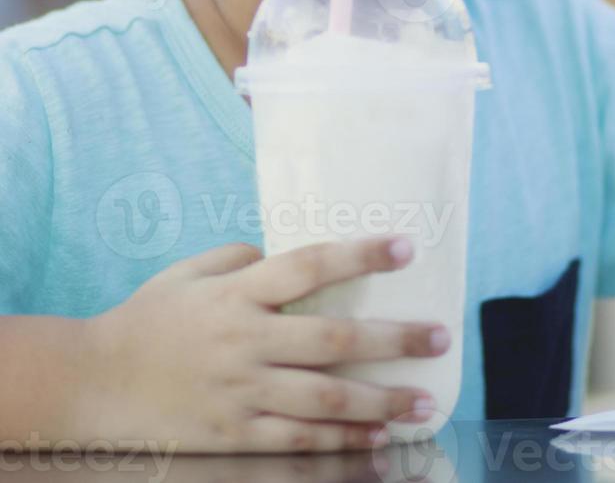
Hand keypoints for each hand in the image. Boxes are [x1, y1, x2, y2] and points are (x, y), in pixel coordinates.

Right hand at [82, 236, 449, 453]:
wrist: (96, 383)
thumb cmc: (146, 319)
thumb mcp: (186, 273)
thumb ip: (237, 260)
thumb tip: (280, 257)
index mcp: (236, 294)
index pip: (309, 265)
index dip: (360, 255)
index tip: (406, 248)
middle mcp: (245, 340)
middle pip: (333, 338)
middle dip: (394, 338)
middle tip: (441, 336)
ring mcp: (242, 392)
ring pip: (325, 398)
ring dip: (381, 400)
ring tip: (425, 400)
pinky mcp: (235, 435)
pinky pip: (298, 441)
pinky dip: (340, 442)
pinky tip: (376, 440)